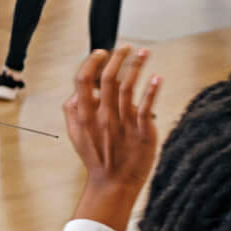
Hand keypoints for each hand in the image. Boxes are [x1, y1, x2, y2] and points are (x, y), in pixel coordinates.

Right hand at [65, 46, 158, 230]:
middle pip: (108, 80)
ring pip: (128, 88)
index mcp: (85, 117)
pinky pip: (147, 106)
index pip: (83, 82)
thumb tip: (77, 91)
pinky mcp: (142, 131)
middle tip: (124, 47)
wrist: (113, 183)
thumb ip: (73, 112)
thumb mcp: (75, 135)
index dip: (91, 63)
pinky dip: (152, 91)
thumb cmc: (96, 158)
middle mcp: (103, 117)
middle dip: (117, 59)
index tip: (100, 52)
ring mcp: (123, 124)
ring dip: (136, 67)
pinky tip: (157, 78)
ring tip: (144, 52)